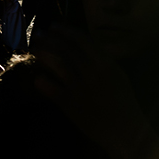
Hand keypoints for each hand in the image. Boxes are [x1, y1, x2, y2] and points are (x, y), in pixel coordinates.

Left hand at [31, 26, 158, 158]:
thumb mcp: (118, 76)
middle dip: (49, 40)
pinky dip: (42, 82)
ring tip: (34, 48)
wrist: (124, 130)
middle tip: (37, 35)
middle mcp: (91, 72)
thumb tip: (84, 49)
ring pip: (56, 64)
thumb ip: (103, 62)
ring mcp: (79, 88)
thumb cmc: (125, 103)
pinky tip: (37, 78)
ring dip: (43, 54)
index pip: (82, 40)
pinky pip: (51, 90)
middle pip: (66, 49)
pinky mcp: (69, 105)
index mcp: (106, 63)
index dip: (65, 32)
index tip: (54, 27)